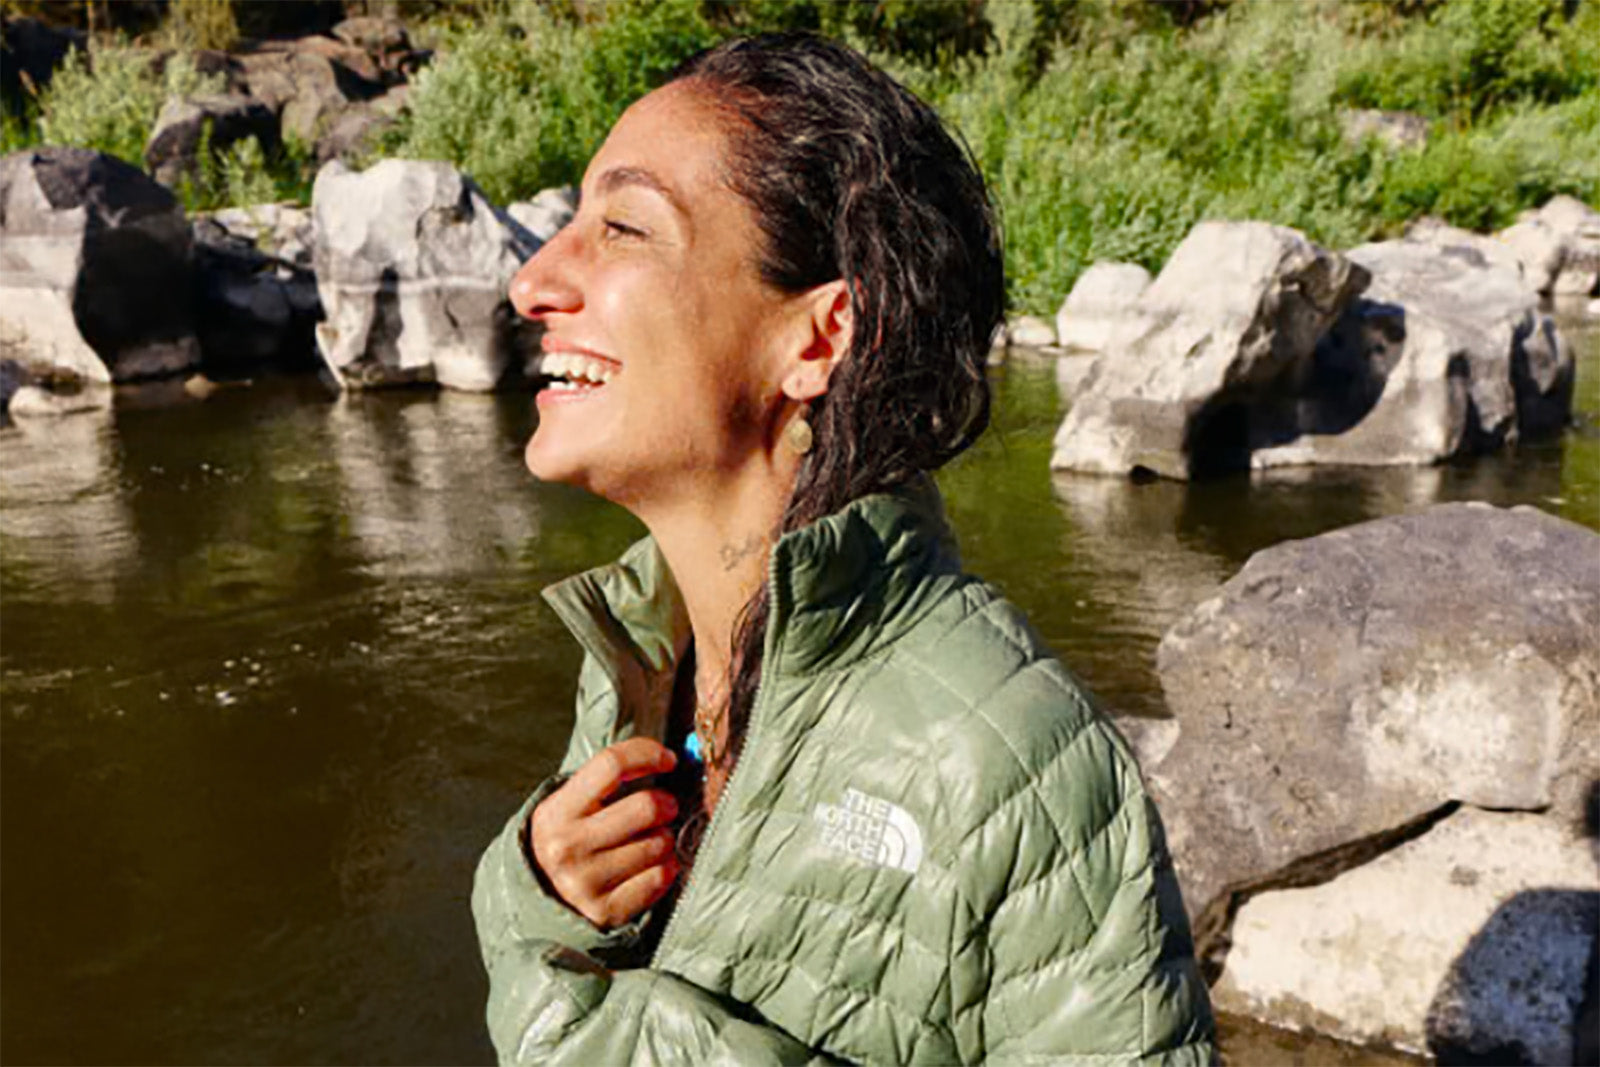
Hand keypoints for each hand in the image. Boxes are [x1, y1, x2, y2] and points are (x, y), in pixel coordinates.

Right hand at [529, 737, 681, 928]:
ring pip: (659, 843)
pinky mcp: (606, 911)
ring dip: (664, 838)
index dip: (647, 754)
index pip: (610, 765)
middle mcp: (567, 846)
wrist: (540, 902)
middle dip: (666, 802)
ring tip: (650, 840)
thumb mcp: (568, 807)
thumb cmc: (569, 842)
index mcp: (557, 812)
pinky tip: (652, 866)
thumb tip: (666, 757)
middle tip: (665, 807)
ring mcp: (586, 882)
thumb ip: (605, 781)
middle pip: (646, 806)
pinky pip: (661, 877)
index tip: (668, 759)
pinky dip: (666, 868)